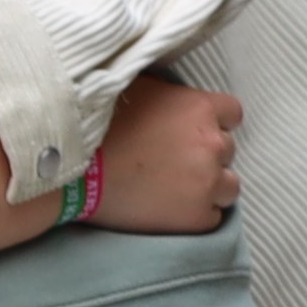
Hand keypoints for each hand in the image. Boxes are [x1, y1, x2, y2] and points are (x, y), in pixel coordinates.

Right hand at [75, 73, 240, 232]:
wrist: (74, 173)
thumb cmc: (98, 127)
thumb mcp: (134, 88)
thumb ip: (166, 90)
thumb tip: (170, 88)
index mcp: (200, 109)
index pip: (232, 114)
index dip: (212, 122)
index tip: (191, 131)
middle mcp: (212, 144)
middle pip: (228, 151)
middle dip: (206, 155)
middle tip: (173, 161)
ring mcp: (207, 184)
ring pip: (228, 187)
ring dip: (209, 187)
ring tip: (176, 189)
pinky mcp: (196, 218)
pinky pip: (212, 217)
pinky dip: (195, 215)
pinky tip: (168, 208)